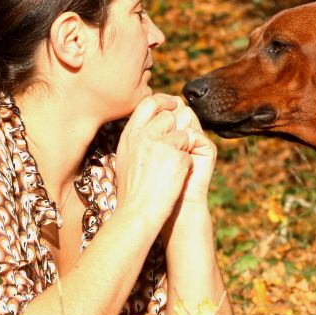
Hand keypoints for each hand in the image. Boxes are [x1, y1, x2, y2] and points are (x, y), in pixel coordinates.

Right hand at [114, 94, 192, 227]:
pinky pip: (190, 152)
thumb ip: (138, 140)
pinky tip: (175, 179)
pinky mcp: (177, 155)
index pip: (148, 103)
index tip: (172, 106)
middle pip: (169, 114)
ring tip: (172, 169)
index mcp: (129, 135)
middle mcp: (143, 134)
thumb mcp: (126, 159)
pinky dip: (187, 165)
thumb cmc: (132, 192)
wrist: (137, 213)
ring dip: (183, 148)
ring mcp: (160, 143)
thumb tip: (152, 126)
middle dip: (177, 126)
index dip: (163, 101)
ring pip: (183, 133)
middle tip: (177, 143)